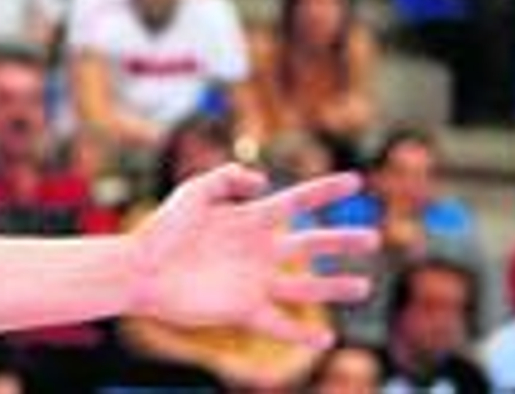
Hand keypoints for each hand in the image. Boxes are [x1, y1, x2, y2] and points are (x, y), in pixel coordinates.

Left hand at [124, 166, 376, 345]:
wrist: (140, 269)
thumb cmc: (163, 227)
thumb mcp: (195, 189)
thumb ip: (229, 176)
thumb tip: (265, 184)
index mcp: (249, 219)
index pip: (297, 202)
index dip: (326, 191)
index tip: (356, 179)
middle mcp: (257, 250)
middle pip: (310, 244)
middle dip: (342, 240)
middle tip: (375, 236)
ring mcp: (253, 281)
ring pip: (304, 286)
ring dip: (335, 287)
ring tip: (365, 285)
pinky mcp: (242, 309)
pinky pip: (280, 325)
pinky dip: (302, 334)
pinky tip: (326, 338)